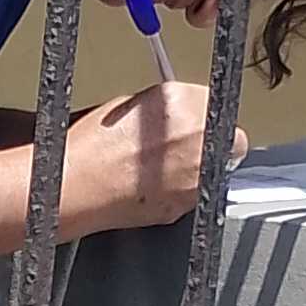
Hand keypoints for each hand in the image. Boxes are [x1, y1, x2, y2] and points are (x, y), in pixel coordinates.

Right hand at [66, 79, 238, 231]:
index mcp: (180, 102)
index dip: (201, 114)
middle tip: (185, 148)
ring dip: (200, 167)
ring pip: (218, 168)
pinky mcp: (188, 203)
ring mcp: (196, 172)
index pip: (214, 102)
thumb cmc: (88, 149)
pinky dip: (184, 191)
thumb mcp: (125, 107)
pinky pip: (198, 193)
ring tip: (164, 171)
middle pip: (230, 136)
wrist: (74, 188)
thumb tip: (176, 116)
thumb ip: (163, 109)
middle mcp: (197, 135)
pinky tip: (155, 189)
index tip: (191, 121)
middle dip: (212, 141)